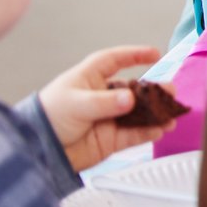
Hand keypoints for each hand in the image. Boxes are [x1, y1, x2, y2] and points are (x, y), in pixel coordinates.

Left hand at [39, 46, 169, 171]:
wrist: (35, 153)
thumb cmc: (47, 118)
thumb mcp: (75, 104)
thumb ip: (104, 102)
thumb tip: (130, 99)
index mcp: (89, 79)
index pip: (114, 61)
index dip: (134, 55)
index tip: (155, 54)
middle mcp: (101, 97)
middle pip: (134, 89)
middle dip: (154, 90)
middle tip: (170, 92)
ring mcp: (107, 119)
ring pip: (139, 113)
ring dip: (156, 113)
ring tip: (171, 115)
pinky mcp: (110, 140)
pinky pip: (134, 134)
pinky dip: (148, 132)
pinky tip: (159, 130)